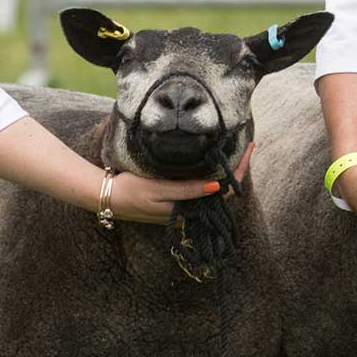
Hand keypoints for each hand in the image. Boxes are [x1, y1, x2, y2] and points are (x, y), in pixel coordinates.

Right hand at [105, 143, 253, 224]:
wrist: (107, 197)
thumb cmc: (132, 192)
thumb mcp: (159, 190)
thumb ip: (188, 191)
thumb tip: (217, 186)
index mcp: (189, 210)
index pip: (224, 192)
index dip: (238, 172)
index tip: (249, 149)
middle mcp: (189, 209)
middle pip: (222, 189)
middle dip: (236, 169)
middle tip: (247, 146)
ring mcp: (183, 204)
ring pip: (212, 187)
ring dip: (225, 170)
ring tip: (236, 150)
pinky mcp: (175, 199)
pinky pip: (199, 186)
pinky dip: (210, 172)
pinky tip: (213, 159)